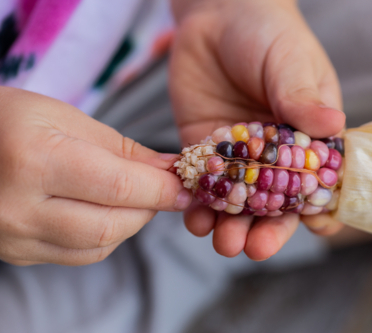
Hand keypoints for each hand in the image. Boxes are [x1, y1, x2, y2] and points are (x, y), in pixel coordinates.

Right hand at [0, 87, 190, 265]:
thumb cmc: (9, 120)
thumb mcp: (64, 118)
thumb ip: (121, 148)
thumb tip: (168, 171)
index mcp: (34, 160)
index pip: (117, 187)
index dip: (161, 189)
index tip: (185, 186)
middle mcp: (19, 208)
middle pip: (110, 226)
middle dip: (149, 208)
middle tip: (164, 190)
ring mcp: (14, 237)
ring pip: (97, 247)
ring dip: (130, 224)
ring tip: (135, 197)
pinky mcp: (17, 252)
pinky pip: (76, 254)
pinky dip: (105, 236)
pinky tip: (107, 212)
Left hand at [169, 0, 344, 259]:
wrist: (217, 17)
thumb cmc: (268, 34)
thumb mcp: (290, 61)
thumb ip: (302, 95)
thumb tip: (333, 124)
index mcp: (308, 138)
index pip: (318, 183)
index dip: (318, 208)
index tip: (314, 228)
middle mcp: (275, 154)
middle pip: (275, 203)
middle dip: (268, 229)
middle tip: (255, 248)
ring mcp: (239, 156)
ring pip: (238, 201)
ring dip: (231, 225)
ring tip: (223, 241)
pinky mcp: (206, 149)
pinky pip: (204, 184)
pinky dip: (200, 204)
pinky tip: (195, 219)